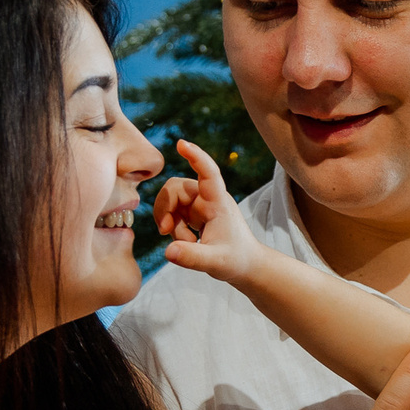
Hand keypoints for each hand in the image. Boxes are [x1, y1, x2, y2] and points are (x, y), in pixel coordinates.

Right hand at [155, 139, 264, 286]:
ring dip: (170, 223)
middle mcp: (208, 198)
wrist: (245, 265)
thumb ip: (192, 257)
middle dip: (165, 208)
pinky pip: (172, 213)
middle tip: (165, 231)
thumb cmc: (236, 260)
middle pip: (175, 188)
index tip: (181, 144)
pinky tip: (187, 243)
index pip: (208, 173)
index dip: (196, 157)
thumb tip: (168, 251)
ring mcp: (200, 205)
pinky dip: (173, 228)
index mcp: (219, 202)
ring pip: (171, 201)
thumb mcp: (215, 263)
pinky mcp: (193, 214)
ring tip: (186, 244)